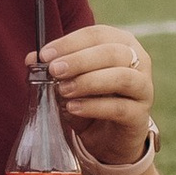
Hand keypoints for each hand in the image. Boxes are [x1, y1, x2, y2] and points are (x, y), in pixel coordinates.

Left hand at [42, 24, 154, 164]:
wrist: (109, 139)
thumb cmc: (91, 101)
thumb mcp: (69, 83)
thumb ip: (54, 69)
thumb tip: (31, 58)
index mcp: (121, 44)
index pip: (97, 34)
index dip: (70, 43)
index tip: (45, 55)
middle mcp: (138, 61)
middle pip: (111, 52)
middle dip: (79, 60)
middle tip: (54, 70)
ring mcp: (143, 88)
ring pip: (121, 77)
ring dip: (88, 81)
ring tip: (63, 90)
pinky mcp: (141, 114)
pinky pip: (119, 107)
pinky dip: (94, 106)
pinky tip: (73, 108)